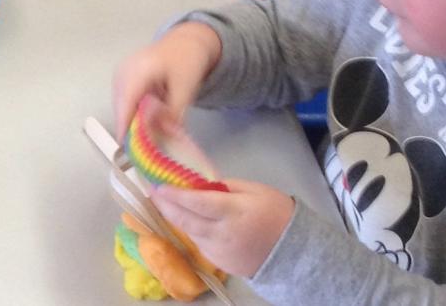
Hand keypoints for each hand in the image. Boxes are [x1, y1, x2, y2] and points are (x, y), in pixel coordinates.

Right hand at [112, 21, 221, 137]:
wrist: (184, 42)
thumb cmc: (186, 60)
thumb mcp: (187, 87)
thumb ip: (175, 112)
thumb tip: (165, 135)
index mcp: (140, 68)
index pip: (128, 99)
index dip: (125, 122)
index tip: (126, 144)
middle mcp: (124, 69)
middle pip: (121, 104)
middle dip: (131, 125)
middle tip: (146, 146)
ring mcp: (120, 73)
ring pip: (120, 105)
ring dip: (132, 119)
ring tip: (149, 131)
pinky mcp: (121, 78)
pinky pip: (123, 101)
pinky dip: (132, 112)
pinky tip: (147, 115)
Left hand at [153, 179, 295, 277]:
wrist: (295, 252)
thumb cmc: (277, 213)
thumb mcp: (254, 190)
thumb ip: (224, 186)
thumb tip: (198, 183)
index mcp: (233, 212)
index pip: (196, 202)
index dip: (174, 194)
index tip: (157, 184)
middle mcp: (222, 234)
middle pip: (185, 220)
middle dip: (164, 205)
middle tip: (150, 191)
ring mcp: (219, 251)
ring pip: (189, 232)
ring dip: (174, 217)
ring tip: (163, 201)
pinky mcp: (219, 263)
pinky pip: (199, 243)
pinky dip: (190, 230)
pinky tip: (186, 218)